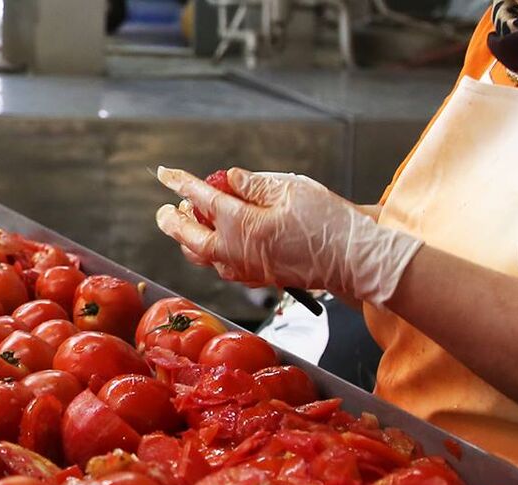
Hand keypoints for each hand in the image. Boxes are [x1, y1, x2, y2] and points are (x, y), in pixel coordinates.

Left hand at [155, 167, 421, 305]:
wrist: (351, 261)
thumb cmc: (327, 223)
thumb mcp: (292, 189)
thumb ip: (254, 184)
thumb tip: (228, 178)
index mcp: (240, 223)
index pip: (200, 197)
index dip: (180, 182)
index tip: (165, 173)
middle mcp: (233, 251)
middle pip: (188, 235)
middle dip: (172, 220)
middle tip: (165, 208)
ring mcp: (241, 268)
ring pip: (199, 255)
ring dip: (187, 237)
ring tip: (186, 221)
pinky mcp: (253, 278)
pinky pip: (218, 266)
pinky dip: (208, 252)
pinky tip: (212, 242)